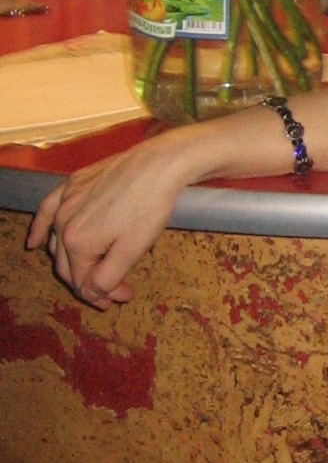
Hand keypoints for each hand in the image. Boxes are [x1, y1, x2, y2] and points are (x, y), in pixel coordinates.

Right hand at [26, 137, 189, 308]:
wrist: (158, 165)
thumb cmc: (149, 208)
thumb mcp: (132, 251)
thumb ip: (107, 277)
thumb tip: (92, 292)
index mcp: (77, 243)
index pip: (81, 282)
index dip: (102, 295)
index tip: (124, 296)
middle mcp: (63, 223)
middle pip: (67, 265)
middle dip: (90, 282)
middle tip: (116, 289)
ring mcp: (65, 201)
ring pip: (56, 242)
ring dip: (71, 262)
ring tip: (91, 272)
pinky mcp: (72, 184)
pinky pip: (46, 210)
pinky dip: (39, 229)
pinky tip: (34, 243)